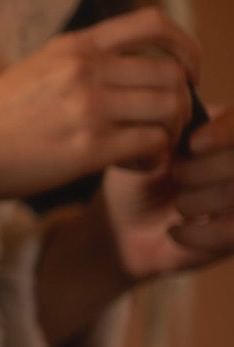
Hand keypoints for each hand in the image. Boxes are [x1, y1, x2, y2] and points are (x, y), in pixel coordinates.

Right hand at [0, 7, 199, 202]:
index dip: (186, 48)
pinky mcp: (86, 148)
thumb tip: (123, 73)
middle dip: (181, 104)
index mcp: (72, 47)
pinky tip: (129, 166)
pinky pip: (152, 145)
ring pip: (170, 109)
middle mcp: (83, 69)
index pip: (154, 25)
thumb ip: (77, 66)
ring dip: (169, 133)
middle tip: (163, 128)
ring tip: (143, 149)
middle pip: (172, 74)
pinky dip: (153, 159)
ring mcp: (86, 107)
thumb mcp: (32, 72)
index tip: (184, 74)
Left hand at [105, 104, 233, 280]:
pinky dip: (195, 233)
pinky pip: (227, 232)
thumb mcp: (145, 148)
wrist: (124, 227)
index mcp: (227, 134)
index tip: (195, 143)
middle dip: (201, 169)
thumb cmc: (137, 178)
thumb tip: (182, 113)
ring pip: (232, 194)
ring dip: (194, 201)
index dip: (225, 131)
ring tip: (178, 204)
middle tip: (177, 176)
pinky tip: (175, 231)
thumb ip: (167, 128)